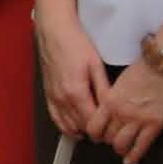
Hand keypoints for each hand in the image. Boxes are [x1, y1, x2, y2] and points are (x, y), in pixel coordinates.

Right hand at [36, 16, 108, 141]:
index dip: (104, 129)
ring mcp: (53, 98)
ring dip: (81, 130)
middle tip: (108, 130)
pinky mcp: (48, 94)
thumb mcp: (95, 65)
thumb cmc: (74, 43)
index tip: (113, 128)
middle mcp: (62, 99)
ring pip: (67, 125)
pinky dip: (65, 126)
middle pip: (79, 126)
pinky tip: (75, 128)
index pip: (91, 122)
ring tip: (95, 130)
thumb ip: (104, 89)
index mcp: (75, 92)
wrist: (54, 32)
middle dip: (94, 131)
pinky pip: (55, 118)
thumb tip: (113, 107)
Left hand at [100, 52, 162, 163]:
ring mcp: (138, 119)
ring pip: (121, 145)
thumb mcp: (120, 81)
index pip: (93, 126)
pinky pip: (141, 146)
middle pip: (106, 137)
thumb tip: (109, 110)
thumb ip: (113, 98)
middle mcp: (121, 112)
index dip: (94, 133)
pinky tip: (131, 160)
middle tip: (110, 140)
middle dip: (107, 140)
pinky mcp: (155, 124)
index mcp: (110, 99)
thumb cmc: (146, 66)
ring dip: (120, 149)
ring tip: (121, 148)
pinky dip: (134, 156)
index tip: (97, 134)